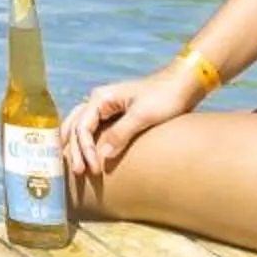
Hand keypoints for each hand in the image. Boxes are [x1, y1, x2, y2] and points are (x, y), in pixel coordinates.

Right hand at [58, 69, 201, 178]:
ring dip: (75, 145)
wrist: (183, 84)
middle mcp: (98, 101)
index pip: (83, 127)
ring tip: (73, 166)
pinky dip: (84, 141)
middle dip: (74, 150)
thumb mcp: (143, 115)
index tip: (94, 169)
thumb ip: (121, 133)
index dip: (85, 150)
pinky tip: (83, 153)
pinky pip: (91, 128)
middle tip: (78, 173)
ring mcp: (105, 107)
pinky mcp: (114, 114)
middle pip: (76, 127)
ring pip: (79, 126)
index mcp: (101, 98)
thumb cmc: (165, 97)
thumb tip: (102, 156)